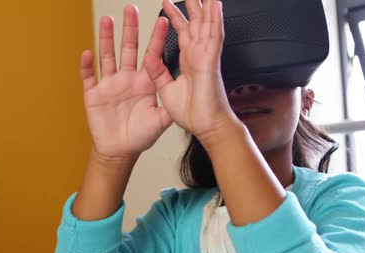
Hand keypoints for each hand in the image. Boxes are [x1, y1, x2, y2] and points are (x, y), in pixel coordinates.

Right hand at [81, 5, 172, 160]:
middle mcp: (127, 79)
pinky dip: (87, 66)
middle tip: (131, 9)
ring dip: (106, 38)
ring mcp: (109, 85)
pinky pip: (89, 77)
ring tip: (107, 20)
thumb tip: (185, 92)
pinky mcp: (93, 94)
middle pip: (128, 49)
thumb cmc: (140, 137)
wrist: (120, 151)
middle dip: (130, 29)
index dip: (157, 39)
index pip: (152, 55)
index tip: (163, 21)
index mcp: (144, 83)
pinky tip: (87, 53)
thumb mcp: (161, 121)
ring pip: (107, 56)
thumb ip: (171, 106)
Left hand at [144, 0, 237, 147]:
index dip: (174, 18)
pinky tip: (215, 5)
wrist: (206, 127)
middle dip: (191, 5)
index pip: (181, 33)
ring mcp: (205, 57)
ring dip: (205, 7)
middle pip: (195, 24)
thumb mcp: (166, 90)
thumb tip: (149, 57)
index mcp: (188, 62)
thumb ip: (158, 73)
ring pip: (206, 25)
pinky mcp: (210, 61)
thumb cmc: (193, 114)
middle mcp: (197, 56)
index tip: (167, 5)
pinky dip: (215, 20)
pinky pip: (213, 36)